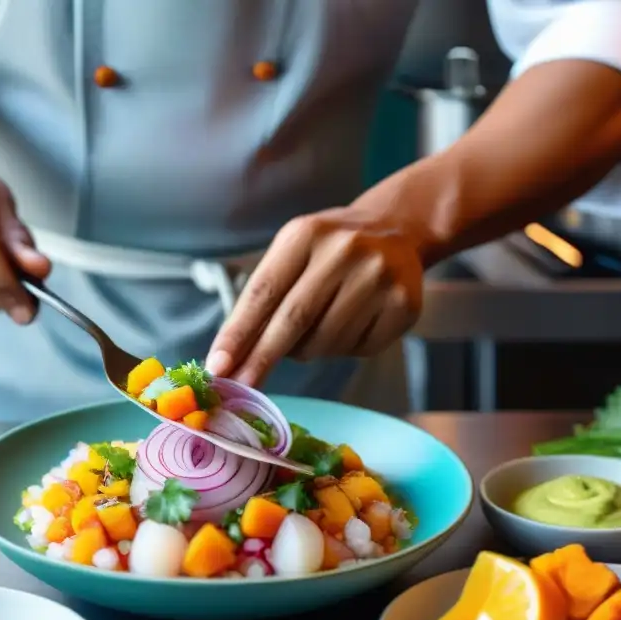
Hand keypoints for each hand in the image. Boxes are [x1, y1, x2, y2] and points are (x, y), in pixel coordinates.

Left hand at [206, 206, 424, 385]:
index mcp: (306, 234)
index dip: (239, 333)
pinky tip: (349, 324)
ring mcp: (379, 279)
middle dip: (261, 359)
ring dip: (307, 351)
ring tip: (315, 328)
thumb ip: (263, 297)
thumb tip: (230, 357)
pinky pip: (357, 349)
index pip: (264, 292)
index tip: (218, 367)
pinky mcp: (403, 306)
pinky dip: (341, 350)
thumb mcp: (293, 252)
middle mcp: (345, 252)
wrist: (398, 230)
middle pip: (293, 321)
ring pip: (324, 342)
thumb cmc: (329, 249)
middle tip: (241, 387)